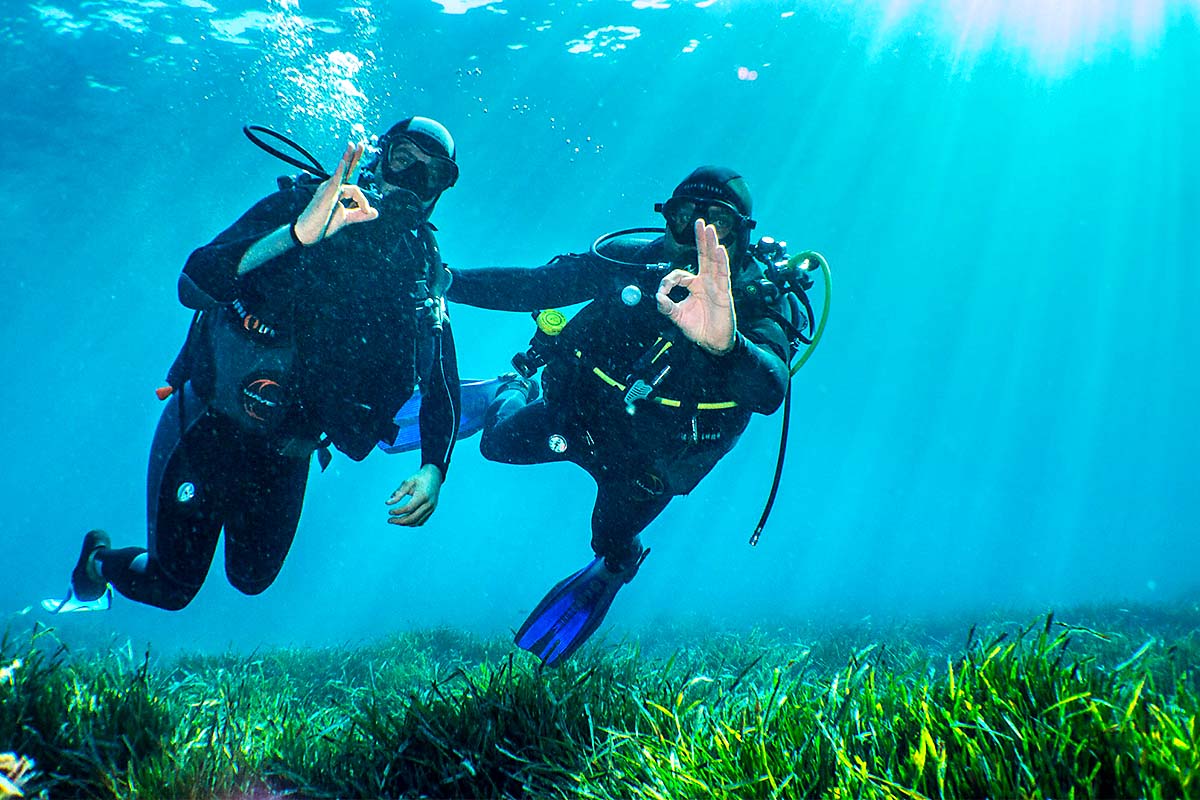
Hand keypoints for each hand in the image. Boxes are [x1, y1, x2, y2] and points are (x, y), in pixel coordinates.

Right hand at [293, 142, 379, 244]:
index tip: (368, 211)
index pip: (354, 187)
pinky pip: (333, 182)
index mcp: (338, 191)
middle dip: (353, 156)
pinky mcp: (324, 196)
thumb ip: (361, 215)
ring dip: (351, 162)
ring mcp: (328, 189)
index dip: (363, 200)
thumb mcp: (346, 219)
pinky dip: (338, 173)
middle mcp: (332, 187)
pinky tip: (343, 163)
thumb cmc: (323, 224)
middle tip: (360, 143)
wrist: (308, 233)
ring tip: (355, 145)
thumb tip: (376, 212)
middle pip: (345, 169)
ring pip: (346, 179)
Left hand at [386, 464, 442, 526]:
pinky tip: (404, 520)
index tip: (389, 512)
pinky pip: (421, 521)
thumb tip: (387, 503)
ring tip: (395, 521)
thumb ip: (399, 493)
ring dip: (405, 524)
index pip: (409, 508)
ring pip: (417, 522)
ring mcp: (431, 509)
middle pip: (413, 518)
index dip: (398, 511)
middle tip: (390, 520)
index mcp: (423, 495)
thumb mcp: (408, 482)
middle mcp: (429, 504)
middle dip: (400, 521)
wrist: (434, 476)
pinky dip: (412, 523)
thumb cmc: (419, 478)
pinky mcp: (431, 511)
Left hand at [655, 218, 736, 354]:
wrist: (712, 343)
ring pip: (714, 261)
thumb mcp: (677, 317)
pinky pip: (723, 275)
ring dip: (711, 244)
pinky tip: (719, 250)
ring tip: (710, 229)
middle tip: (700, 222)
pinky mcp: (724, 293)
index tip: (662, 293)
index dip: (669, 280)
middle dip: (701, 239)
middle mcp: (706, 282)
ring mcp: (716, 286)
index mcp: (695, 286)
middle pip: (704, 256)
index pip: (681, 274)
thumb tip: (657, 297)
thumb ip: (666, 307)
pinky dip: (721, 262)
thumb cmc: (698, 328)